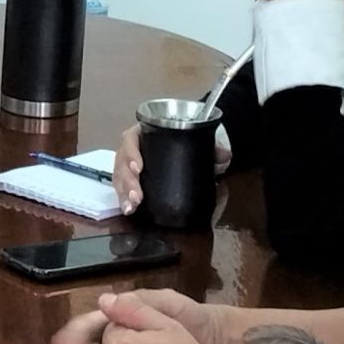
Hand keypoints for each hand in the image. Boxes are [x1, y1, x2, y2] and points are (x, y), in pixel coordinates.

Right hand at [109, 124, 229, 213]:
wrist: (188, 150)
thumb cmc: (187, 143)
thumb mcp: (201, 143)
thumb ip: (214, 149)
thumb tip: (224, 156)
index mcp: (144, 133)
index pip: (131, 139)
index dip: (131, 153)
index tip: (139, 167)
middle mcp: (133, 148)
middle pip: (121, 161)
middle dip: (127, 180)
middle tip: (137, 196)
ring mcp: (130, 165)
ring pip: (119, 176)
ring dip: (123, 193)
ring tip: (131, 207)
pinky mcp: (132, 180)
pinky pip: (122, 188)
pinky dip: (123, 200)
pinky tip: (128, 210)